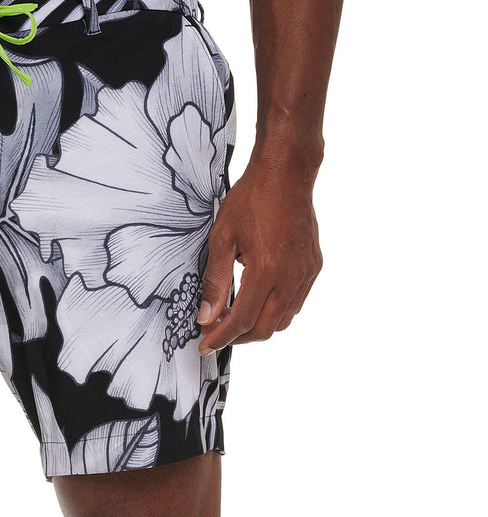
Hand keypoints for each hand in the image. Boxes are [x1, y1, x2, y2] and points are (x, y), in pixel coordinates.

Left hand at [196, 153, 322, 353]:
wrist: (287, 173)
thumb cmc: (252, 199)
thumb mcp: (222, 238)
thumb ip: (214, 281)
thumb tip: (206, 316)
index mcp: (266, 270)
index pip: (242, 321)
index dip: (221, 337)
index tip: (205, 343)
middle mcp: (291, 277)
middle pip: (264, 329)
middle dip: (238, 338)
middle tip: (216, 332)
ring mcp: (305, 274)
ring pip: (282, 321)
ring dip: (257, 327)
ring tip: (234, 317)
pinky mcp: (313, 268)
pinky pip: (295, 304)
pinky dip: (274, 312)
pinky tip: (257, 301)